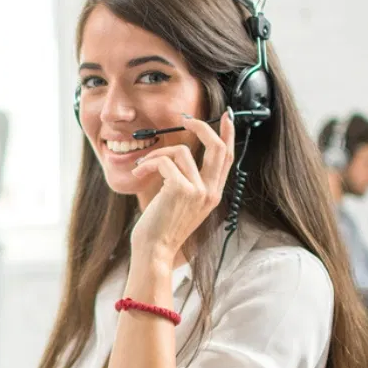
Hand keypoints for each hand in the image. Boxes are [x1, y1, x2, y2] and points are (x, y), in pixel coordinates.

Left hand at [129, 112, 235, 266]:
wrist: (154, 250)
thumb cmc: (161, 228)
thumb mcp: (181, 203)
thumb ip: (187, 181)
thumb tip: (180, 154)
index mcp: (213, 194)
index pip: (228, 158)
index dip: (228, 134)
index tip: (226, 117)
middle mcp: (210, 192)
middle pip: (217, 147)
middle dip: (202, 127)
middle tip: (185, 119)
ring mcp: (198, 191)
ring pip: (181, 151)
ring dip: (157, 154)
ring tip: (143, 167)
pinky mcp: (181, 189)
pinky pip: (164, 161)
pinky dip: (148, 163)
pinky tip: (139, 174)